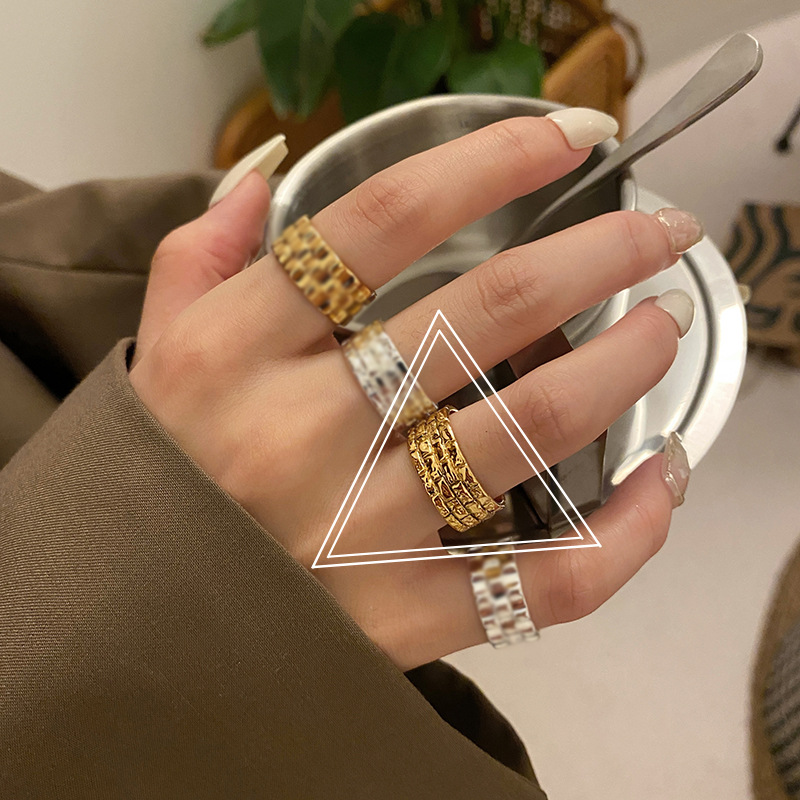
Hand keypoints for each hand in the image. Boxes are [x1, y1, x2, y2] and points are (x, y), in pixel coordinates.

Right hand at [130, 114, 697, 670]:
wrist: (128, 635)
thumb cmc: (152, 481)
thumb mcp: (154, 353)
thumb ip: (200, 252)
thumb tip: (267, 171)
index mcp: (235, 351)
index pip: (381, 222)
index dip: (491, 162)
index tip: (569, 137)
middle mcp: (302, 434)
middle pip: (484, 314)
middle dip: (597, 255)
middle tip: (655, 234)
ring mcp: (359, 533)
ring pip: (532, 430)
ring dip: (623, 366)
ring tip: (662, 329)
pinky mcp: (405, 621)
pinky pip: (548, 580)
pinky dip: (627, 532)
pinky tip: (660, 482)